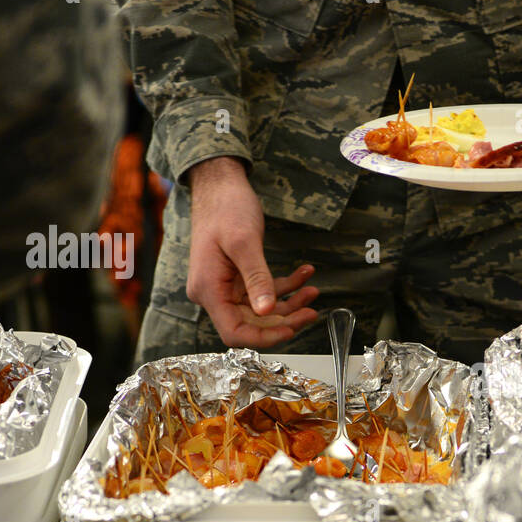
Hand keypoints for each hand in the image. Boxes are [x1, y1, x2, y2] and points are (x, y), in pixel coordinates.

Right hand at [185, 157, 318, 347]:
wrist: (219, 184)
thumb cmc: (227, 207)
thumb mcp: (244, 242)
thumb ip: (257, 278)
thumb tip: (267, 311)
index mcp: (209, 289)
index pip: (234, 332)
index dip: (264, 338)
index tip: (292, 330)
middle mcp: (214, 293)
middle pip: (251, 324)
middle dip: (284, 321)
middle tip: (312, 311)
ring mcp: (226, 286)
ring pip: (262, 310)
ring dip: (290, 303)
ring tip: (313, 291)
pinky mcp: (238, 277)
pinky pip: (264, 290)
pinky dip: (286, 286)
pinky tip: (304, 273)